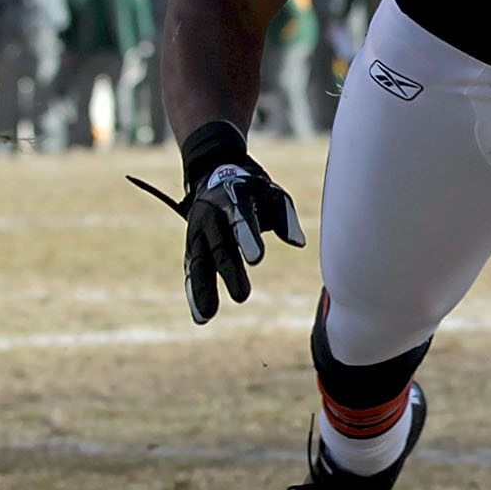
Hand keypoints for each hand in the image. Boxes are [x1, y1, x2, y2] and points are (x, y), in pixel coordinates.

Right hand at [131, 120, 305, 324]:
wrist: (213, 173)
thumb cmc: (250, 188)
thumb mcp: (270, 192)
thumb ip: (284, 215)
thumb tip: (298, 243)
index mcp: (231, 197)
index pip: (239, 218)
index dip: (247, 237)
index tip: (256, 259)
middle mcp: (209, 216)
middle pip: (219, 246)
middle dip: (229, 271)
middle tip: (243, 296)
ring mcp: (197, 232)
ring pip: (198, 262)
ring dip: (202, 289)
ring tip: (207, 316)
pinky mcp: (192, 247)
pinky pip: (193, 270)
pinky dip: (195, 292)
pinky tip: (201, 316)